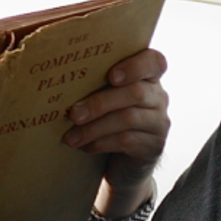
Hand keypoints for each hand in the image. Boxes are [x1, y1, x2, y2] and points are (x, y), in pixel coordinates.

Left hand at [62, 48, 170, 174]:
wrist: (122, 159)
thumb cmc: (106, 117)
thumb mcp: (104, 96)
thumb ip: (95, 84)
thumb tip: (61, 80)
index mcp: (147, 76)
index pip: (154, 61)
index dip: (135, 66)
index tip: (111, 76)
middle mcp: (158, 96)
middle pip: (135, 93)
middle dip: (99, 103)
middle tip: (73, 114)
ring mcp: (159, 121)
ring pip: (128, 118)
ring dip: (94, 128)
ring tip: (71, 137)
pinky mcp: (154, 145)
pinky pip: (127, 140)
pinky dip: (101, 143)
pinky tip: (85, 147)